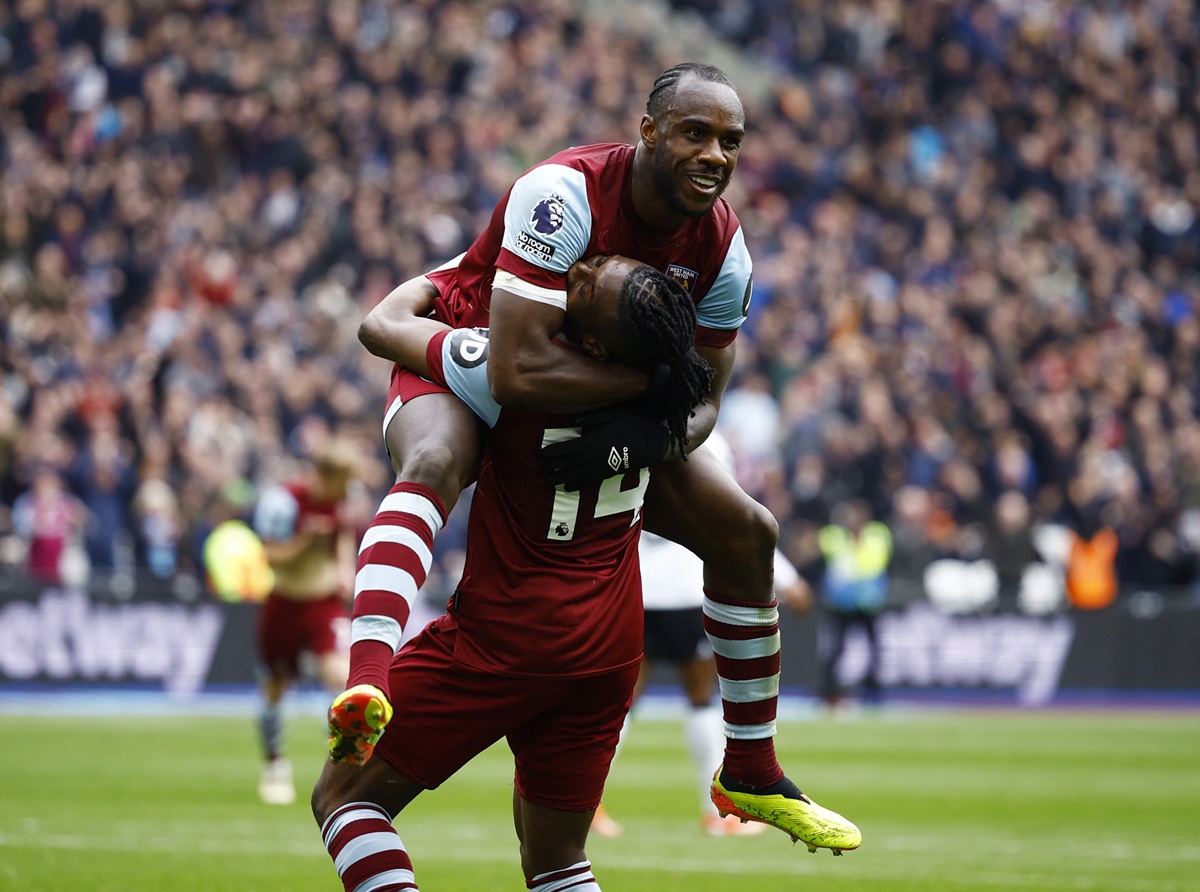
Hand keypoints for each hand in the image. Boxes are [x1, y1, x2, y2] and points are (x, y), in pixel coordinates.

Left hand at [540, 407, 671, 490]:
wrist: (649, 445)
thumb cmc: (630, 427)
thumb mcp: (612, 414)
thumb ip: (591, 416)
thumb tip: (574, 420)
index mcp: (589, 442)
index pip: (564, 450)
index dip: (551, 453)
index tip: (541, 454)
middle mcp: (589, 458)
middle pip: (564, 464)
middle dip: (550, 466)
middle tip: (540, 466)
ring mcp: (596, 469)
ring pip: (572, 476)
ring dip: (558, 479)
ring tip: (547, 479)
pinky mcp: (604, 476)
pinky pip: (586, 484)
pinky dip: (574, 486)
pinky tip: (567, 487)